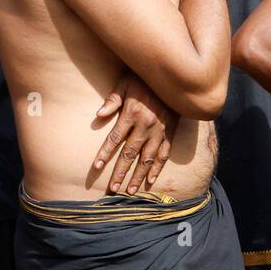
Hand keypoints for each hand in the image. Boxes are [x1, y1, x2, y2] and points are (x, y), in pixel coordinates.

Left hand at [92, 74, 177, 194]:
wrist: (174, 78)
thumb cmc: (144, 79)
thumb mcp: (125, 83)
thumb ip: (112, 100)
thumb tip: (98, 115)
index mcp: (132, 114)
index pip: (115, 138)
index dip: (105, 153)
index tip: (96, 166)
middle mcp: (146, 126)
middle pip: (130, 153)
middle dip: (120, 172)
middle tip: (112, 189)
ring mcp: (160, 132)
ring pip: (147, 159)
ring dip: (138, 176)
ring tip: (129, 191)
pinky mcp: (170, 134)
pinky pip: (164, 155)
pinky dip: (157, 168)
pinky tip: (150, 181)